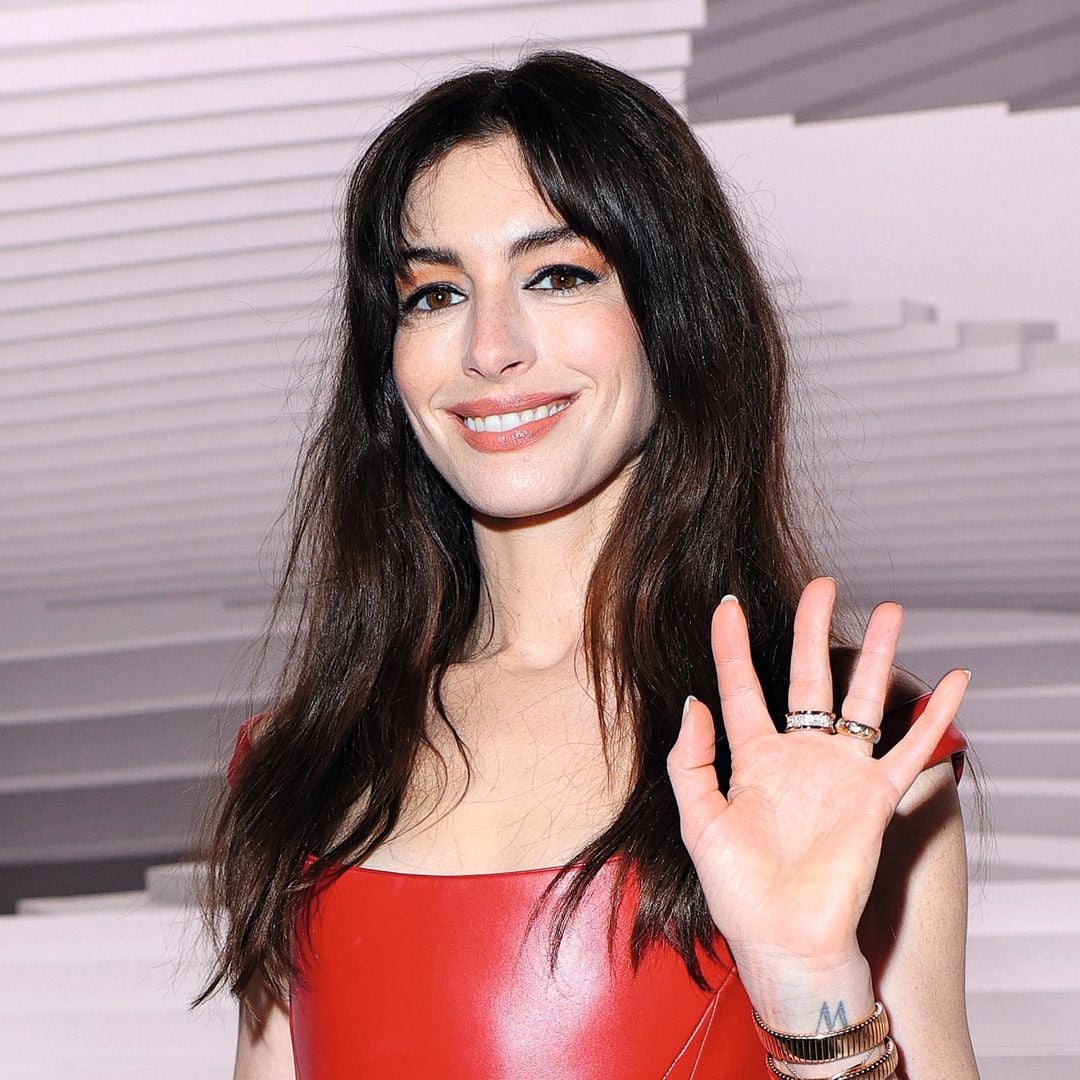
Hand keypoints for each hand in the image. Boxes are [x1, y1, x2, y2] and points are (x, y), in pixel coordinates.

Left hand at [666, 577, 969, 980]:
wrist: (783, 941)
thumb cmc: (738, 890)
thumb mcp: (699, 820)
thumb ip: (691, 760)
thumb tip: (693, 703)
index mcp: (753, 759)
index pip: (741, 687)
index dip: (732, 646)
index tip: (727, 605)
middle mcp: (799, 757)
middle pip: (808, 678)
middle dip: (814, 630)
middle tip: (822, 585)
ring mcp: (839, 773)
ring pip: (863, 700)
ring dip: (879, 656)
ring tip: (892, 611)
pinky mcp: (874, 798)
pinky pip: (910, 749)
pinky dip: (934, 717)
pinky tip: (955, 681)